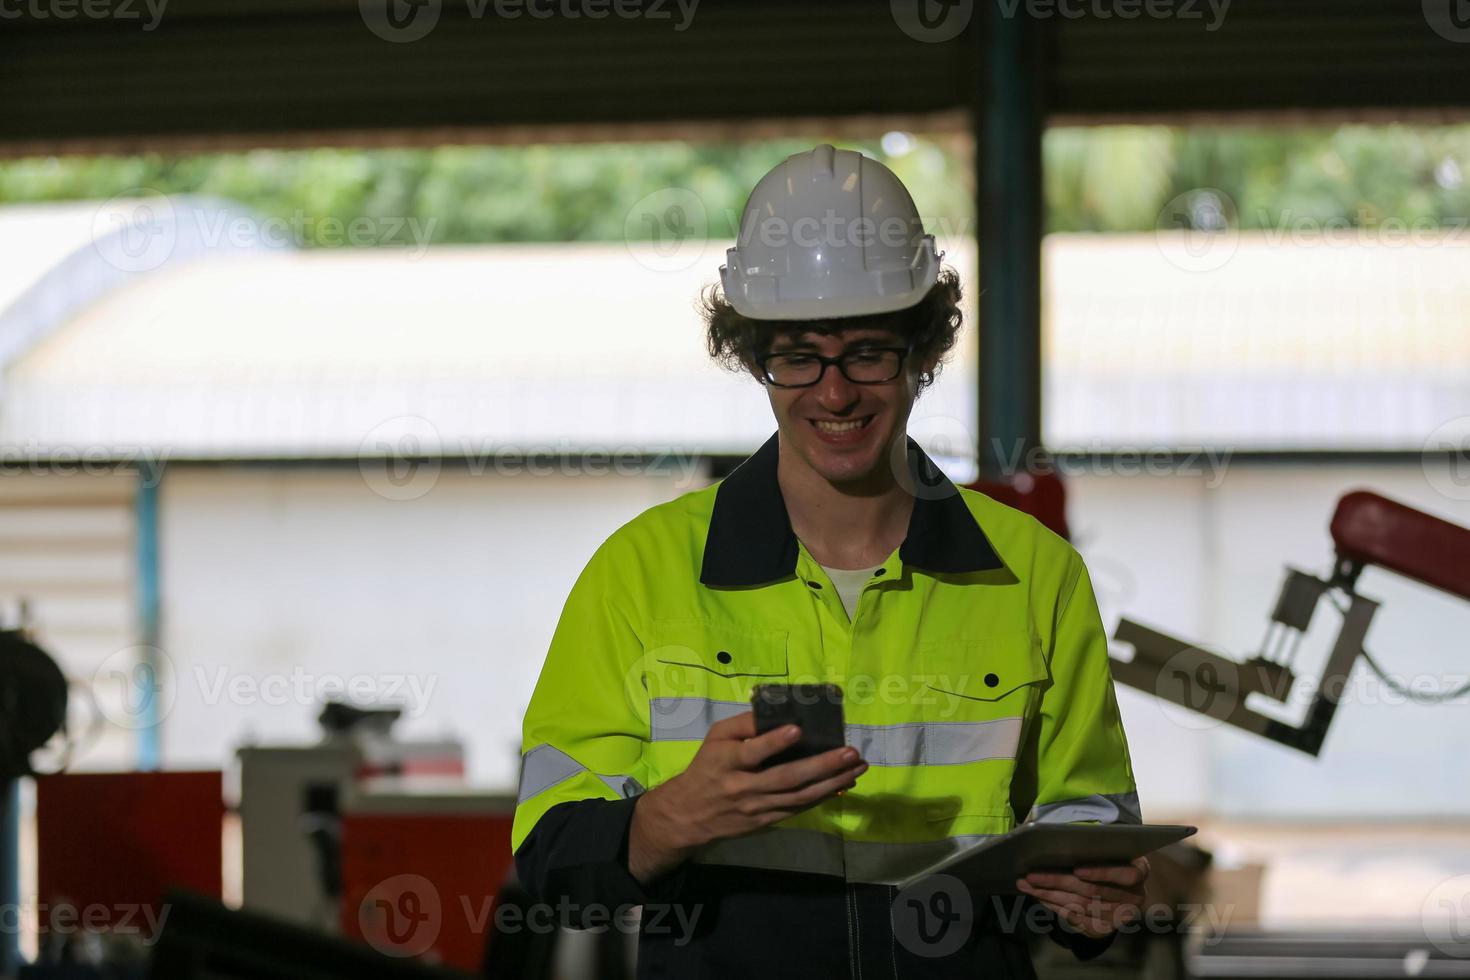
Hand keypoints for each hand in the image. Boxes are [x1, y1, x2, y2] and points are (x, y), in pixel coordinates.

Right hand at [629, 711, 866, 882]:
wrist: (690, 814)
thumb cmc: (707, 767)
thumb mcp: (716, 738)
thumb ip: (743, 724)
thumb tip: (775, 710)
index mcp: (728, 762)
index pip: (752, 752)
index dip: (774, 742)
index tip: (797, 730)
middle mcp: (744, 787)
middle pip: (786, 778)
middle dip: (821, 766)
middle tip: (850, 753)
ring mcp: (758, 808)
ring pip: (799, 797)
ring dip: (832, 783)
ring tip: (857, 768)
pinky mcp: (768, 821)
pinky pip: (799, 809)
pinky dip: (823, 796)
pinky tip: (843, 784)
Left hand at [1016, 855, 1148, 939]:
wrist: (1117, 887)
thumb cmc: (1108, 859)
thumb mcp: (1108, 849)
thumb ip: (1092, 845)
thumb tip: (1058, 837)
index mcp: (1139, 871)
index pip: (1125, 874)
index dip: (1101, 873)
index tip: (1076, 869)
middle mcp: (1134, 897)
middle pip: (1092, 892)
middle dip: (1058, 882)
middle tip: (1031, 875)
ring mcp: (1119, 917)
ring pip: (1080, 906)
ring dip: (1049, 896)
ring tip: (1026, 885)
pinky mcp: (1104, 930)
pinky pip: (1076, 920)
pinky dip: (1055, 907)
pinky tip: (1039, 897)